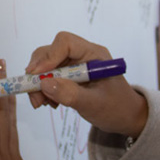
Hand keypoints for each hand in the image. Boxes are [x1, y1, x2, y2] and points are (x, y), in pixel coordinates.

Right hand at [25, 32, 148, 137]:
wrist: (124, 116)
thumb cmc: (116, 108)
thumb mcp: (94, 104)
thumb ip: (70, 94)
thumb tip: (44, 84)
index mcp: (94, 54)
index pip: (65, 42)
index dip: (48, 56)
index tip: (37, 76)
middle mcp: (82, 55)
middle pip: (50, 52)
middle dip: (38, 74)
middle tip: (34, 96)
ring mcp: (74, 64)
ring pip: (45, 65)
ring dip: (38, 83)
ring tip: (43, 103)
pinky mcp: (68, 75)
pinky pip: (47, 75)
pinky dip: (43, 88)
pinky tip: (50, 102)